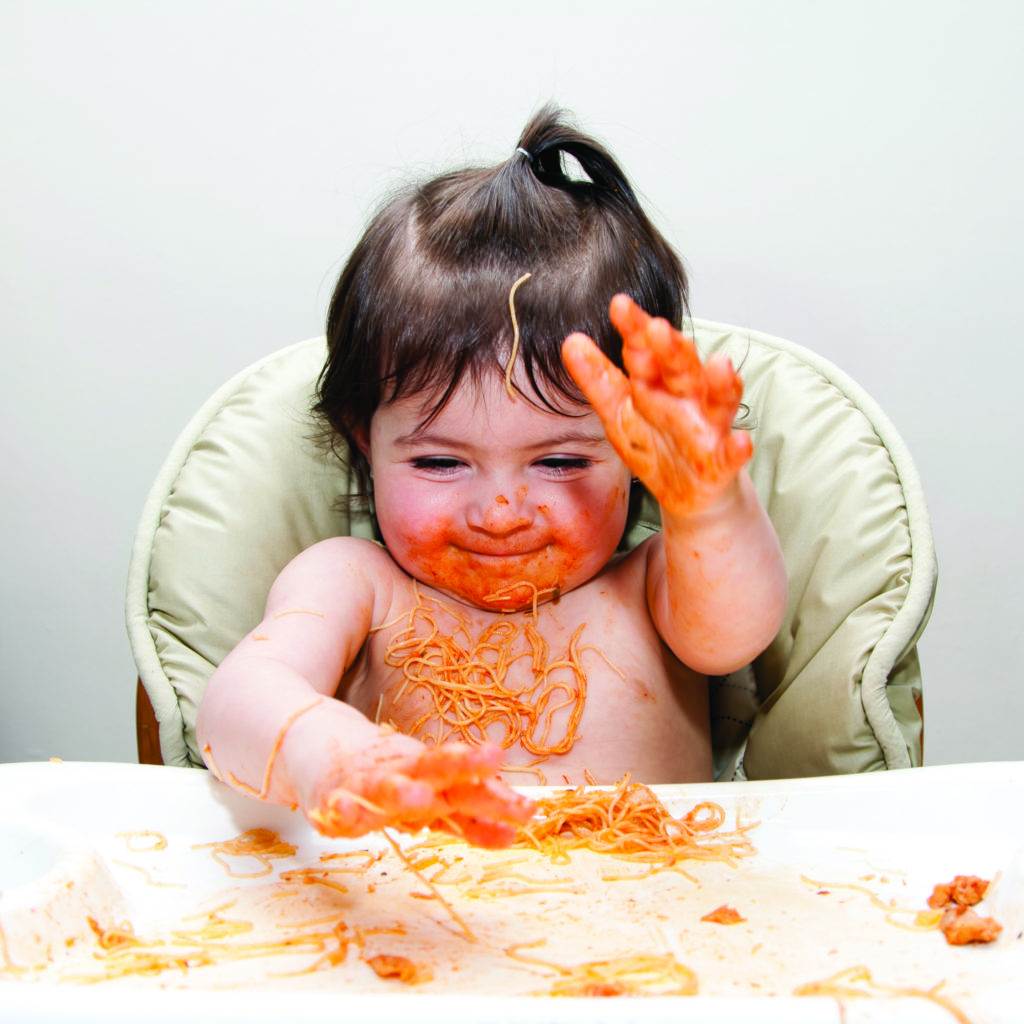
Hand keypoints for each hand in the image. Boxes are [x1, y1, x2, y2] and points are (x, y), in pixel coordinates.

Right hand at [301, 731, 534, 848]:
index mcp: (430, 778)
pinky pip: (338, 806)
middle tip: (492, 759)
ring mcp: (366, 783)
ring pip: (387, 786)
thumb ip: (466, 818)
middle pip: (436, 771)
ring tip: (422, 796)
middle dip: (463, 768)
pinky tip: (345, 814)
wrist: (315, 737)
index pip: (468, 789)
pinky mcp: (330, 795)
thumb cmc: (385, 771)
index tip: (529, 810)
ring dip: (404, 790)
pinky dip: (342, 810)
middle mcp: (403, 775)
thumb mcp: (428, 794)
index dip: (496, 800)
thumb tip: (513, 833)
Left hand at [561, 294, 751, 517]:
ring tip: (720, 366)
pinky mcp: (722, 463)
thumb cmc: (658, 447)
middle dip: (672, 349)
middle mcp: (688, 399)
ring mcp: (709, 429)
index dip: (635, 330)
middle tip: (658, 329)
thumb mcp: (620, 414)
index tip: (620, 306)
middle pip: (682, 368)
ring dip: (720, 384)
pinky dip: (738, 449)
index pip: (647, 352)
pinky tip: (742, 442)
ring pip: (718, 401)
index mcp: (659, 385)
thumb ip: (599, 380)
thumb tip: (571, 341)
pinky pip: (732, 455)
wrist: (691, 494)